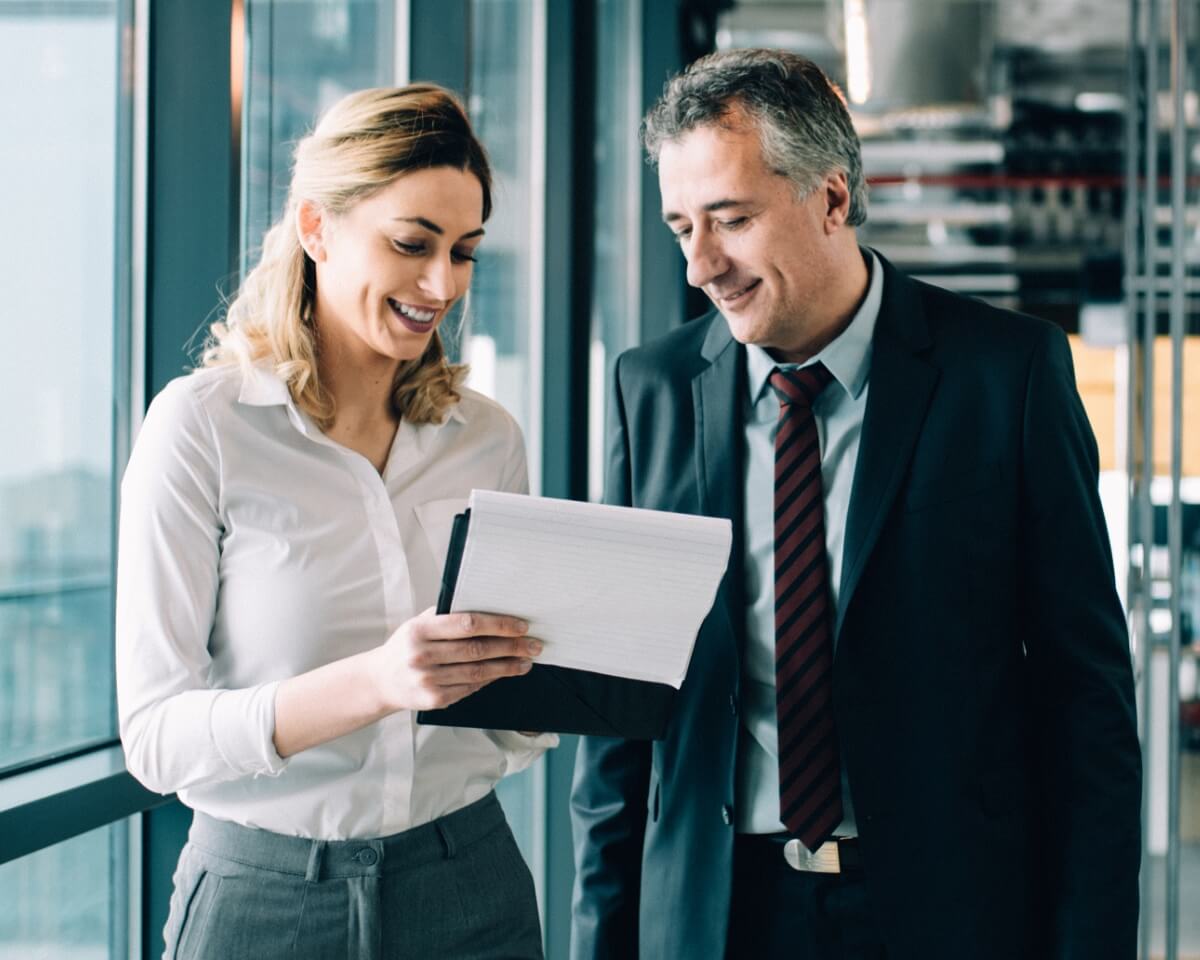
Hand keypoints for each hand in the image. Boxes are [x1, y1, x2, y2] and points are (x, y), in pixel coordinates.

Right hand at [369, 607, 541, 712]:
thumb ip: (447, 615)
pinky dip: (491, 679)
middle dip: (511, 647)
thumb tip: (490, 605)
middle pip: (478, 650)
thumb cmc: (407, 645)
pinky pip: (470, 687)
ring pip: (478, 672)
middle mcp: (422, 655)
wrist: (381, 680)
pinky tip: (505, 672)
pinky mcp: (434, 699)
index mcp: (420, 630)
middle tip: (534, 644)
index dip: (498, 624)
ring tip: (526, 660)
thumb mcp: (418, 623)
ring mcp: (428, 680)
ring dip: (507, 666)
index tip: (522, 625)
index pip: (467, 624)